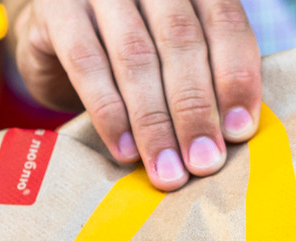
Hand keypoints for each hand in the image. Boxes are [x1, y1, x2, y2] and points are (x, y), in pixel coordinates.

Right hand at [8, 0, 261, 190]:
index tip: (239, 133)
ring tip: (167, 169)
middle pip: (181, 41)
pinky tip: (125, 150)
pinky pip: (86, 63)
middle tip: (203, 162)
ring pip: (136, 56)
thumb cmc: (130, 54)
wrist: (56, 34)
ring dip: (155, 122)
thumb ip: (206, 80)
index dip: (236, 79)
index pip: (225, 24)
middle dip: (195, 109)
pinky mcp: (57, 9)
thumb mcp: (173, 58)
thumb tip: (233, 136)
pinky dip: (109, 112)